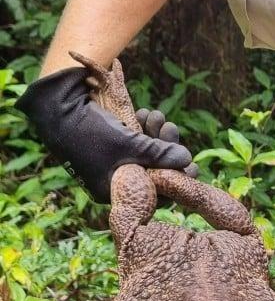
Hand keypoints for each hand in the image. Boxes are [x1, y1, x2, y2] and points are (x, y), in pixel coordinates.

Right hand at [15, 67, 192, 202]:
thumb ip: (161, 155)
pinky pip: (134, 142)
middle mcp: (113, 180)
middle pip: (152, 170)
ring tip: (158, 116)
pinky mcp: (110, 144)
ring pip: (145, 153)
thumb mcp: (131, 145)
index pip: (154, 194)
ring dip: (156, 134)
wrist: (55, 107)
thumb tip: (188, 160)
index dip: (175, 179)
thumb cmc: (92, 133)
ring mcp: (111, 161)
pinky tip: (147, 114)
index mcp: (114, 191)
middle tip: (172, 130)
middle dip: (166, 149)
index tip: (193, 167)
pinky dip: (143, 129)